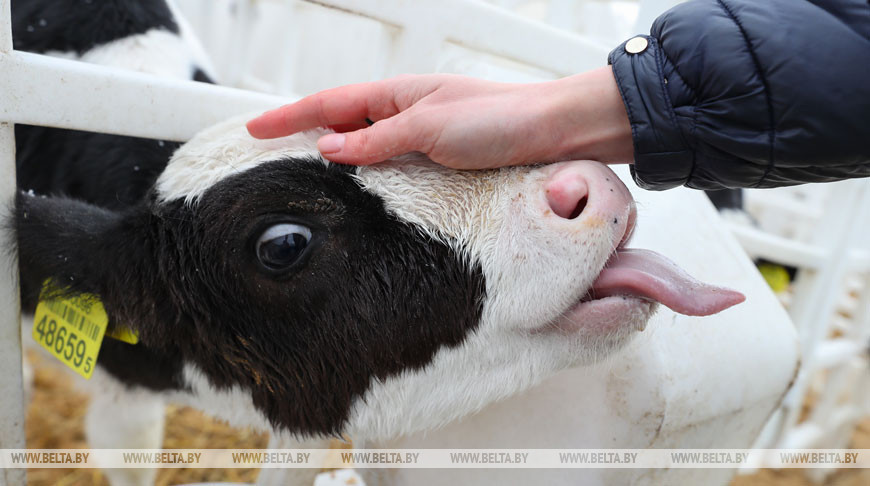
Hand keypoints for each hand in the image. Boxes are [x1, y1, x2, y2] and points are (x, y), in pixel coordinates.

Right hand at [246, 67, 633, 168]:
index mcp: (398, 94)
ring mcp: (424, 134)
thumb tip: (329, 148)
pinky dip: (370, 171)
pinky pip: (393, 163)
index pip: (329, 104)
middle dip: (304, 135)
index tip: (252, 130)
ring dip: (336, 156)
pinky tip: (363, 188)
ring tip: (304, 176)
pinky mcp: (443, 157)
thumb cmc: (501, 119)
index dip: (289, 118)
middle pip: (342, 122)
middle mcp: (407, 111)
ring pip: (366, 145)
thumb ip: (378, 140)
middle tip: (268, 155)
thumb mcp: (430, 128)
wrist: (556, 130)